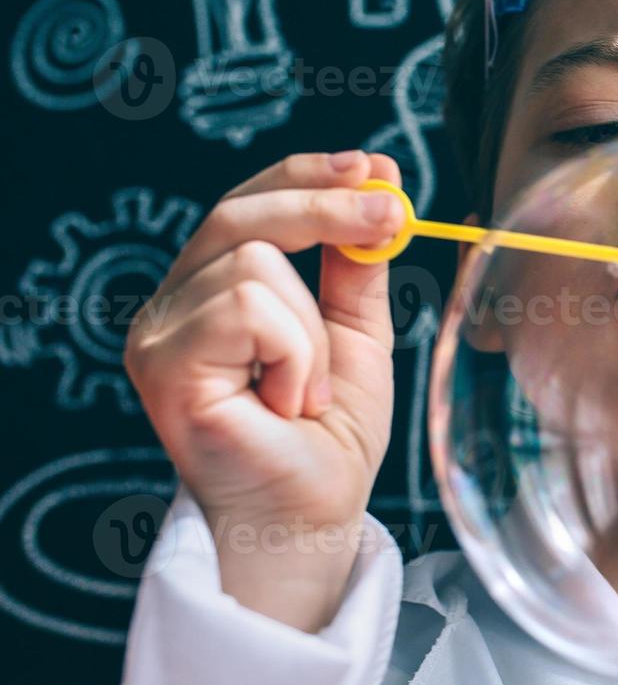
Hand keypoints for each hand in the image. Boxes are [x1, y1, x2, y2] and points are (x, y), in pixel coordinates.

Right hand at [125, 150, 405, 630]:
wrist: (313, 516)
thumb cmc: (327, 438)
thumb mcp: (355, 334)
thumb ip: (354, 267)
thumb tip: (377, 189)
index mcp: (212, 291)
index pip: (248, 204)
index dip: (307, 175)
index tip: (374, 168)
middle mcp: (174, 306)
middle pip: (241, 214)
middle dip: (326, 206)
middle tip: (391, 214)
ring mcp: (159, 335)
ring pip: (257, 266)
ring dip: (312, 333)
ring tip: (308, 390)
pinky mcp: (164, 365)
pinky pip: (250, 308)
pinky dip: (293, 353)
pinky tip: (285, 401)